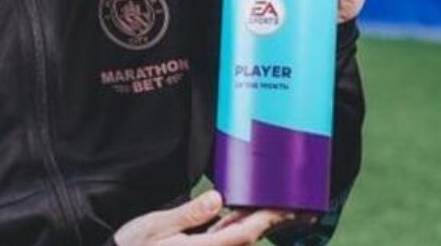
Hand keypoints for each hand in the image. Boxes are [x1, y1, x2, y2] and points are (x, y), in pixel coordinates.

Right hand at [113, 190, 307, 244]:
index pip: (244, 232)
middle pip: (250, 235)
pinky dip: (245, 224)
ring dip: (266, 223)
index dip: (269, 219)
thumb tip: (218, 199)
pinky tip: (252, 215)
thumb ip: (188, 215)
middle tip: (307, 209)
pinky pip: (230, 236)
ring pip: (243, 236)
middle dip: (278, 221)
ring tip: (289, 210)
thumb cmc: (134, 245)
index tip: (291, 207)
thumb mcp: (156, 226)